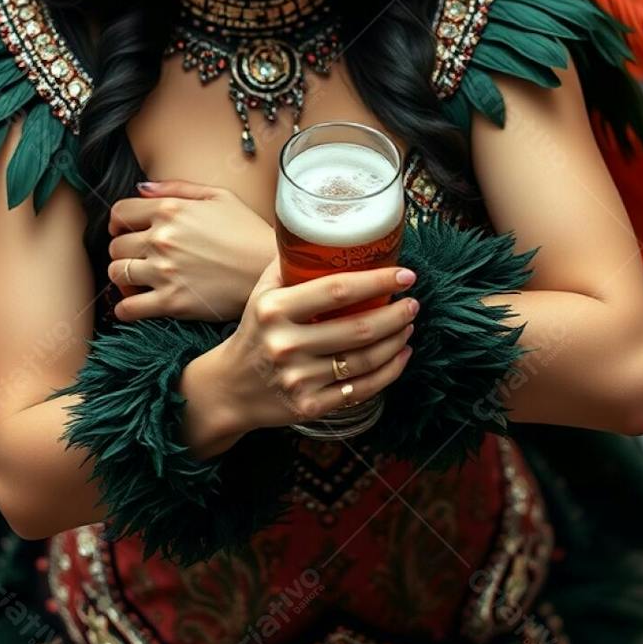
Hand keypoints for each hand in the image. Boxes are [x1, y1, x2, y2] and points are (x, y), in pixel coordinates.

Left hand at [106, 179, 276, 322]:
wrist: (272, 270)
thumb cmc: (249, 232)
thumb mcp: (219, 196)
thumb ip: (177, 188)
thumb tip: (141, 187)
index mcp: (170, 210)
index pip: (120, 213)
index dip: (118, 223)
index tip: (124, 232)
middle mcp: (162, 238)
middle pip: (115, 246)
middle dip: (123, 252)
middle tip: (137, 260)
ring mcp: (164, 271)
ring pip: (117, 274)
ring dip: (123, 279)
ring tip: (138, 282)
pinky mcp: (171, 302)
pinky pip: (128, 308)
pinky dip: (125, 308)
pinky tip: (135, 305)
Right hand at [217, 258, 418, 432]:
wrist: (230, 388)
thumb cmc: (254, 333)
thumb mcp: (261, 295)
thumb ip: (289, 267)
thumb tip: (325, 236)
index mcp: (275, 310)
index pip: (336, 290)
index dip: (377, 281)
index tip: (405, 274)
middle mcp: (285, 344)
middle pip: (358, 328)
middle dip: (396, 314)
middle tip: (413, 303)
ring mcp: (298, 379)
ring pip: (365, 360)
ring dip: (396, 341)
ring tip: (408, 326)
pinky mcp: (309, 407)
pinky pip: (361, 390)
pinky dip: (389, 372)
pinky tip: (401, 356)